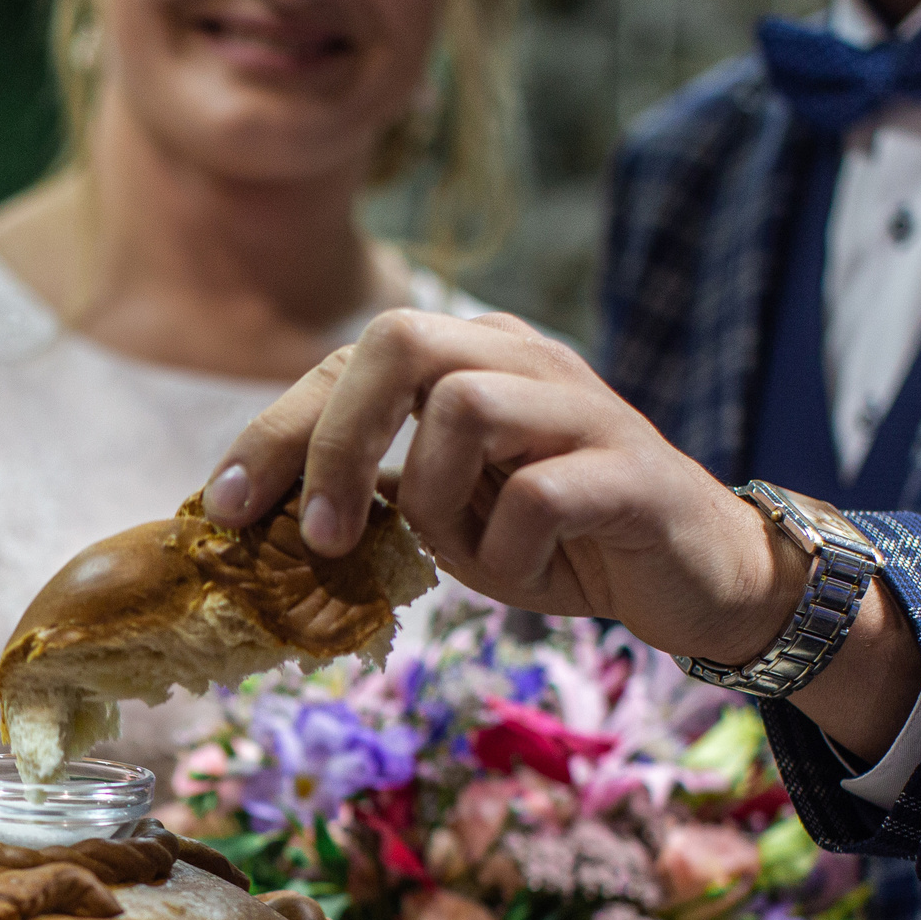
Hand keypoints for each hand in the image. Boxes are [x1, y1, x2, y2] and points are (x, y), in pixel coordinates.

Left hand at [200, 310, 801, 668]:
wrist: (697, 576)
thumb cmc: (558, 541)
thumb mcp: (447, 517)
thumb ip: (373, 496)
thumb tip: (256, 515)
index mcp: (474, 357)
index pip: (351, 360)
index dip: (274, 433)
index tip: (223, 509)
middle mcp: (525, 359)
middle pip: (399, 342)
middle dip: (335, 443)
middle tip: (318, 538)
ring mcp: (584, 408)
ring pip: (465, 408)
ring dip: (439, 503)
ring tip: (469, 557)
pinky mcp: (632, 470)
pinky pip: (538, 495)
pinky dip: (512, 551)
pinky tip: (532, 576)